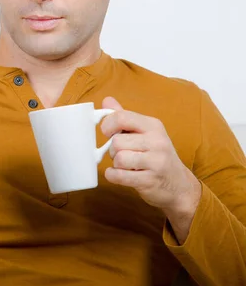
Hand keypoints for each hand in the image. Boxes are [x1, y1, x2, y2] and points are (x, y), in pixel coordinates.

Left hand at [100, 97, 201, 240]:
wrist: (178, 185)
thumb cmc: (156, 156)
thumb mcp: (145, 133)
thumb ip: (124, 117)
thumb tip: (107, 100)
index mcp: (153, 125)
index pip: (121, 117)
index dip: (107, 125)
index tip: (108, 133)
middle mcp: (157, 141)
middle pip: (116, 141)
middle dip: (113, 150)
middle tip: (122, 154)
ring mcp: (156, 162)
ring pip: (118, 159)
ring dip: (116, 164)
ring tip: (126, 165)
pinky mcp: (150, 180)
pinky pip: (118, 176)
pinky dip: (113, 176)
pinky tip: (121, 175)